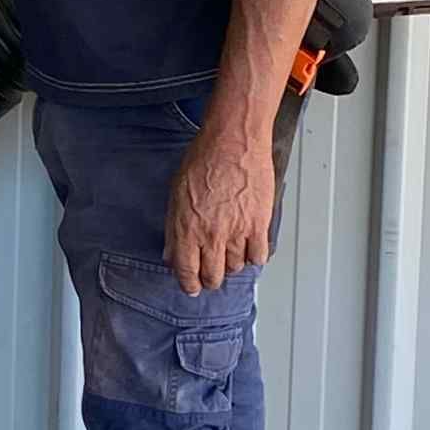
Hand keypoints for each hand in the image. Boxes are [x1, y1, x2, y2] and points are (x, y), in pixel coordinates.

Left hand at [164, 124, 274, 293]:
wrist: (233, 141)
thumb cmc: (203, 159)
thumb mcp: (176, 193)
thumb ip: (173, 228)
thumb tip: (171, 253)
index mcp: (186, 228)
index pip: (186, 272)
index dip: (189, 284)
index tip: (192, 287)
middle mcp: (211, 235)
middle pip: (213, 276)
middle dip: (210, 279)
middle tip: (211, 274)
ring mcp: (237, 231)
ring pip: (236, 268)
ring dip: (231, 264)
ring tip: (229, 252)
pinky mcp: (259, 224)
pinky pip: (258, 256)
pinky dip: (254, 257)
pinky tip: (249, 247)